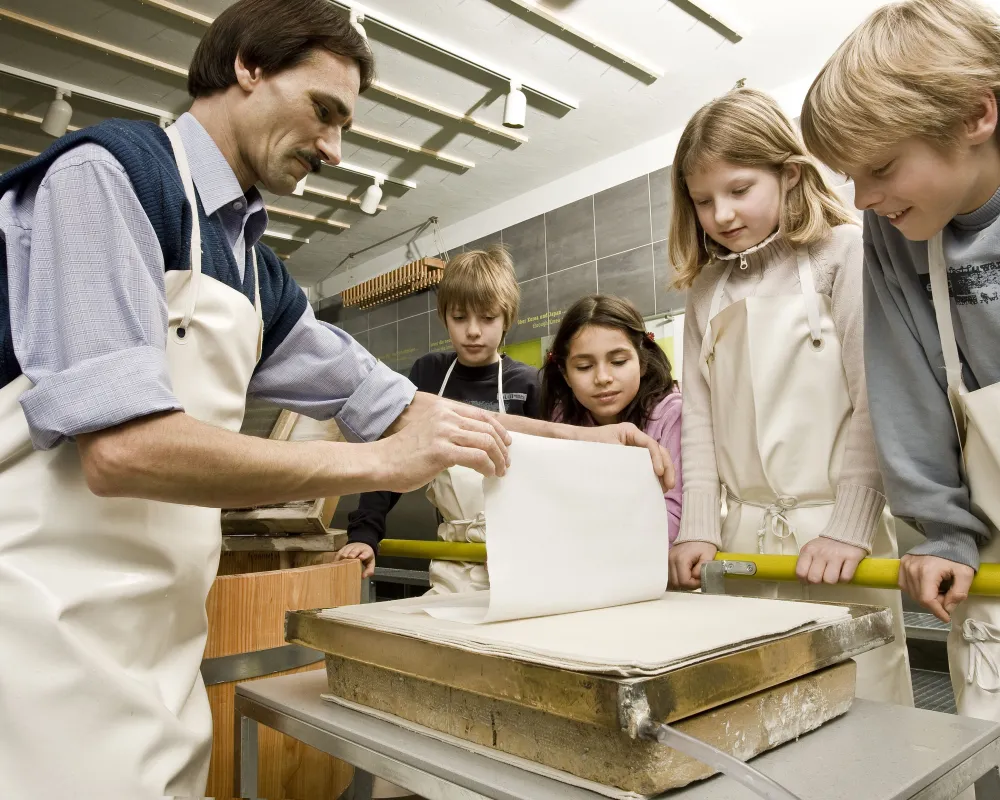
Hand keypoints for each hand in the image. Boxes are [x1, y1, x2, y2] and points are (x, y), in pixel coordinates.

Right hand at [335, 542, 375, 577]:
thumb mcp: (371, 562)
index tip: (361, 558)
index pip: (366, 553)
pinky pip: (340, 551)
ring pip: (347, 550)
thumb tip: (363, 577)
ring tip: (340, 561)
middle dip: (352, 553)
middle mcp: (359, 548)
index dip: (363, 555)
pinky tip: (335, 562)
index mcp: (367, 551)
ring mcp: (351, 547)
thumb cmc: (366, 556)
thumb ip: (369, 570)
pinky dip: (337, 556)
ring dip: (344, 554)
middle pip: (355, 550)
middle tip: (350, 558)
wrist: (363, 545)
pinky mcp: (344, 547)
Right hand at [377, 401, 510, 492]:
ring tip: (499, 471)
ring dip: (498, 459)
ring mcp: (444, 433)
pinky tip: (487, 474)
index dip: (499, 429)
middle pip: (487, 428)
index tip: (506, 443)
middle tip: (505, 462)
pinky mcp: (442, 451)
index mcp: (444, 408)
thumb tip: (473, 441)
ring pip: (486, 442)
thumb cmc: (404, 452)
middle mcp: (446, 416)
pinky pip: (476, 457)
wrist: (381, 462)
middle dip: (502, 448)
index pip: (481, 414)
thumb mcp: (430, 431)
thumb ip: (449, 430)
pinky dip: (487, 467)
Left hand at [578, 422, 675, 491]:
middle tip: (669, 485)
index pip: (651, 444)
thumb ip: (621, 459)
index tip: (659, 473)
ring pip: (656, 458)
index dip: (657, 458)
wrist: (574, 443)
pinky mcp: (631, 458)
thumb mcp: (605, 450)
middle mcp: (635, 438)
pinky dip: (653, 474)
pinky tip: (655, 486)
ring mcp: (634, 447)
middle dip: (667, 467)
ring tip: (665, 488)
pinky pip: (646, 464)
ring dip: (663, 472)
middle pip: (659, 450)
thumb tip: (636, 474)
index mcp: (630, 431)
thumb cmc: (587, 443)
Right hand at [669, 541, 718, 589]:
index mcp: (681, 560)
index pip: (684, 581)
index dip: (694, 584)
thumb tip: (695, 578)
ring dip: (682, 583)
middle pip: (676, 583)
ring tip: (691, 577)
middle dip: (688, 585)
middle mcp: (671, 561)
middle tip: (697, 580)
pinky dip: (677, 579)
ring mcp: (667, 561)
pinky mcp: (667, 561)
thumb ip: (701, 569)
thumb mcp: (708, 556)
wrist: (696, 534)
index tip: (701, 580)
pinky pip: (670, 576)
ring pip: (671, 581)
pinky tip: (685, 576)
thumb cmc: (704, 545)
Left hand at [796, 537, 866, 584]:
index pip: (801, 572)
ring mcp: (837, 555)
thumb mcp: (811, 549)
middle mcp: (821, 553)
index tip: (809, 581)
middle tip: (823, 576)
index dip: (804, 580)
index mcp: (809, 550)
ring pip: (830, 580)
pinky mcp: (852, 557)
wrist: (846, 531)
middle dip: (818, 581)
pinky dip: (844, 579)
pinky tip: (843, 572)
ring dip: (832, 580)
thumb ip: (805, 561)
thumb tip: (803, 580)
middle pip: (815, 578)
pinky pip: (845, 577)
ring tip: (834, 574)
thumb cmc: (825, 545)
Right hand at [898, 553, 974, 622]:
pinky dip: (915, 591)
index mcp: (927, 571)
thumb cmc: (958, 557)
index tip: (946, 617)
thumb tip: (947, 608)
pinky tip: (926, 587)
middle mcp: (912, 568)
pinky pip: (905, 585)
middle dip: (934, 604)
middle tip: (947, 598)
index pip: (927, 599)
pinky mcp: (902, 564)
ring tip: (938, 591)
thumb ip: (959, 593)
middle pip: (919, 598)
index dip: (937, 612)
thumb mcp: (966, 574)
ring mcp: (904, 565)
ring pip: (911, 593)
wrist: (947, 538)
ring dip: (925, 598)